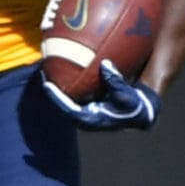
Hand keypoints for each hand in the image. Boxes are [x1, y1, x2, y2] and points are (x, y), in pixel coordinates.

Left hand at [44, 61, 161, 131]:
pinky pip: (76, 93)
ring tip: (49, 68)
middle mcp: (85, 117)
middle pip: (63, 104)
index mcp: (90, 120)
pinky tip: (66, 65)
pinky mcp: (90, 104)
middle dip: (52, 90)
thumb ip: (116, 82)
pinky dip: (71, 81)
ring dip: (59, 85)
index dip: (56, 97)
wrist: (141, 113)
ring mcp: (86, 111)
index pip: (67, 109)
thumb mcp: (127, 96)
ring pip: (68, 98)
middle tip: (43, 74)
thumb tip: (104, 65)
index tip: (46, 85)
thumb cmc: (134, 107)